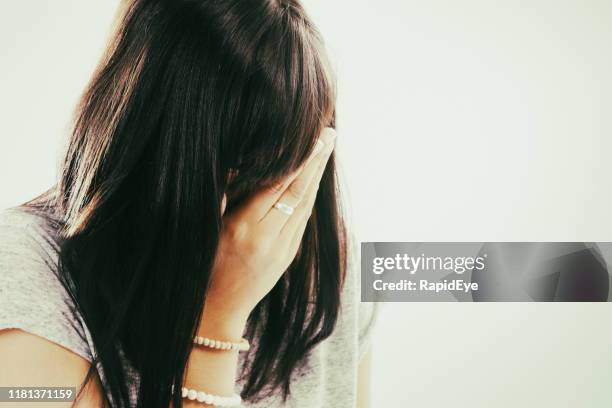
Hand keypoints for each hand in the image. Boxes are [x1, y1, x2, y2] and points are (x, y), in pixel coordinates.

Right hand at [198, 128, 336, 338]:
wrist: (217, 311)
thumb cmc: (203, 267)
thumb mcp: (207, 230)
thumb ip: (223, 198)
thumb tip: (237, 164)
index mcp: (244, 228)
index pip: (277, 185)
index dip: (296, 160)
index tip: (309, 138)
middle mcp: (269, 238)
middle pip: (299, 192)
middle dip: (315, 161)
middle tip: (329, 134)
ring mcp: (283, 249)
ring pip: (305, 205)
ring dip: (317, 176)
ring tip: (326, 149)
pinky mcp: (289, 256)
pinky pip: (302, 220)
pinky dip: (310, 196)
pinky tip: (314, 180)